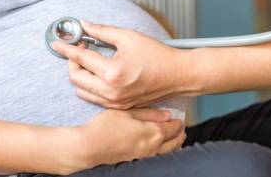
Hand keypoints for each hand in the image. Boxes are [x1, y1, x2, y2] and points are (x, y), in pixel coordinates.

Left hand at [52, 22, 200, 108]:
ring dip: (79, 75)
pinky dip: (89, 85)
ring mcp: (114, 101)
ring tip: (89, 61)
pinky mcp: (118, 106)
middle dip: (72, 62)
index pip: (80, 59)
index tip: (57, 43)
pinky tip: (97, 74)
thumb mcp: (129, 37)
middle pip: (75, 78)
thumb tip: (85, 26)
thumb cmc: (158, 56)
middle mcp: (111, 91)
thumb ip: (103, 31)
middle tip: (80, 49)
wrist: (177, 75)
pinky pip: (93, 98)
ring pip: (82, 90)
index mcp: (113, 73)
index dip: (66, 49)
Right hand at [68, 109, 184, 171]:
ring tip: (174, 136)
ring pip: (167, 150)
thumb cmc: (106, 126)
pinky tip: (158, 143)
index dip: (178, 120)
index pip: (174, 127)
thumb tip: (167, 114)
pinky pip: (157, 154)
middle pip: (175, 142)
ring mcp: (145, 155)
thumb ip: (149, 112)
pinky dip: (164, 148)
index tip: (179, 115)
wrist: (90, 146)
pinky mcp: (137, 158)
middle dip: (179, 133)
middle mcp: (153, 147)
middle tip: (180, 126)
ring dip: (173, 142)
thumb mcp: (127, 112)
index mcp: (154, 133)